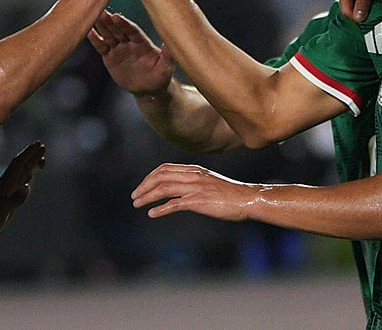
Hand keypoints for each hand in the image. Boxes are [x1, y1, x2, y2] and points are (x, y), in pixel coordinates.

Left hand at [0, 141, 46, 243]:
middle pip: (21, 167)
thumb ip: (15, 199)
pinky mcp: (6, 202)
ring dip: (30, 167)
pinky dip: (25, 181)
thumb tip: (26, 187)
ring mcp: (7, 194)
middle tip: (42, 146)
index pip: (19, 165)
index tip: (39, 144)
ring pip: (21, 176)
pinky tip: (26, 183)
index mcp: (6, 184)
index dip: (29, 154)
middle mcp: (7, 186)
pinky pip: (18, 188)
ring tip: (41, 160)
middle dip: (31, 157)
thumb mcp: (2, 210)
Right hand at [87, 11, 173, 95]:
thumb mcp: (166, 67)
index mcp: (142, 42)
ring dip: (100, 26)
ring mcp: (119, 48)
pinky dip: (95, 40)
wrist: (148, 89)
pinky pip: (101, 47)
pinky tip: (88, 31)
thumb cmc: (160, 76)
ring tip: (92, 16)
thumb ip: (167, 55)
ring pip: (108, 35)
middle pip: (118, 30)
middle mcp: (129, 42)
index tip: (116, 16)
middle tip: (100, 10)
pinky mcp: (110, 57)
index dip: (124, 24)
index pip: (131, 30)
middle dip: (109, 21)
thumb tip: (168, 44)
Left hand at [131, 162, 256, 220]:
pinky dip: (161, 208)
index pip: (165, 168)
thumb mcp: (210, 182)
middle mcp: (193, 176)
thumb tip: (180, 190)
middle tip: (135, 196)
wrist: (247, 199)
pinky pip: (174, 203)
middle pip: (161, 176)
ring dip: (148, 196)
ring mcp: (195, 187)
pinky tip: (152, 213)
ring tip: (138, 204)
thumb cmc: (231, 194)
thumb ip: (195, 182)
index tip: (142, 186)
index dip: (150, 176)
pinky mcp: (198, 201)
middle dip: (144, 186)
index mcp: (195, 170)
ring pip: (164, 188)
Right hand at [334, 0, 378, 21]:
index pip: (346, 10)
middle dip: (362, 12)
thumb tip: (358, 19)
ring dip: (366, 5)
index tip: (370, 21)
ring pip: (357, 1)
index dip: (357, 17)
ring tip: (379, 8)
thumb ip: (363, 0)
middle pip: (351, 6)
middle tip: (376, 17)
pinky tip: (379, 0)